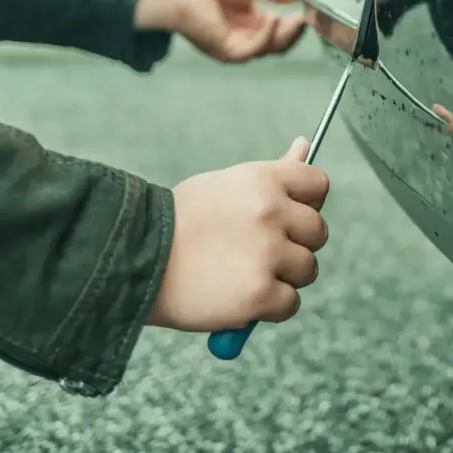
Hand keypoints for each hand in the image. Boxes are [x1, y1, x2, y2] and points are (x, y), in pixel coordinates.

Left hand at [134, 0, 306, 62]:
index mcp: (251, 21)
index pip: (281, 29)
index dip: (297, 22)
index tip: (311, 11)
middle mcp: (246, 36)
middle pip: (280, 43)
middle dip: (295, 31)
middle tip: (309, 18)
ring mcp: (237, 46)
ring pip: (270, 49)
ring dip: (286, 35)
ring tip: (299, 19)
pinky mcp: (227, 52)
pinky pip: (254, 49)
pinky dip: (267, 36)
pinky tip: (275, 19)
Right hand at [147, 137, 330, 331]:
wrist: (134, 260)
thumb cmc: (180, 221)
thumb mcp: (225, 184)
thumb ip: (272, 173)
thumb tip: (305, 145)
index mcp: (263, 180)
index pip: (318, 184)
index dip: (307, 203)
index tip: (289, 217)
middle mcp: (270, 212)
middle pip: (318, 232)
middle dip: (296, 244)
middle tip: (261, 252)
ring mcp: (267, 254)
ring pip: (307, 269)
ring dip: (284, 277)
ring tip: (243, 274)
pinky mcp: (260, 294)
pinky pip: (290, 304)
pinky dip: (269, 308)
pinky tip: (239, 297)